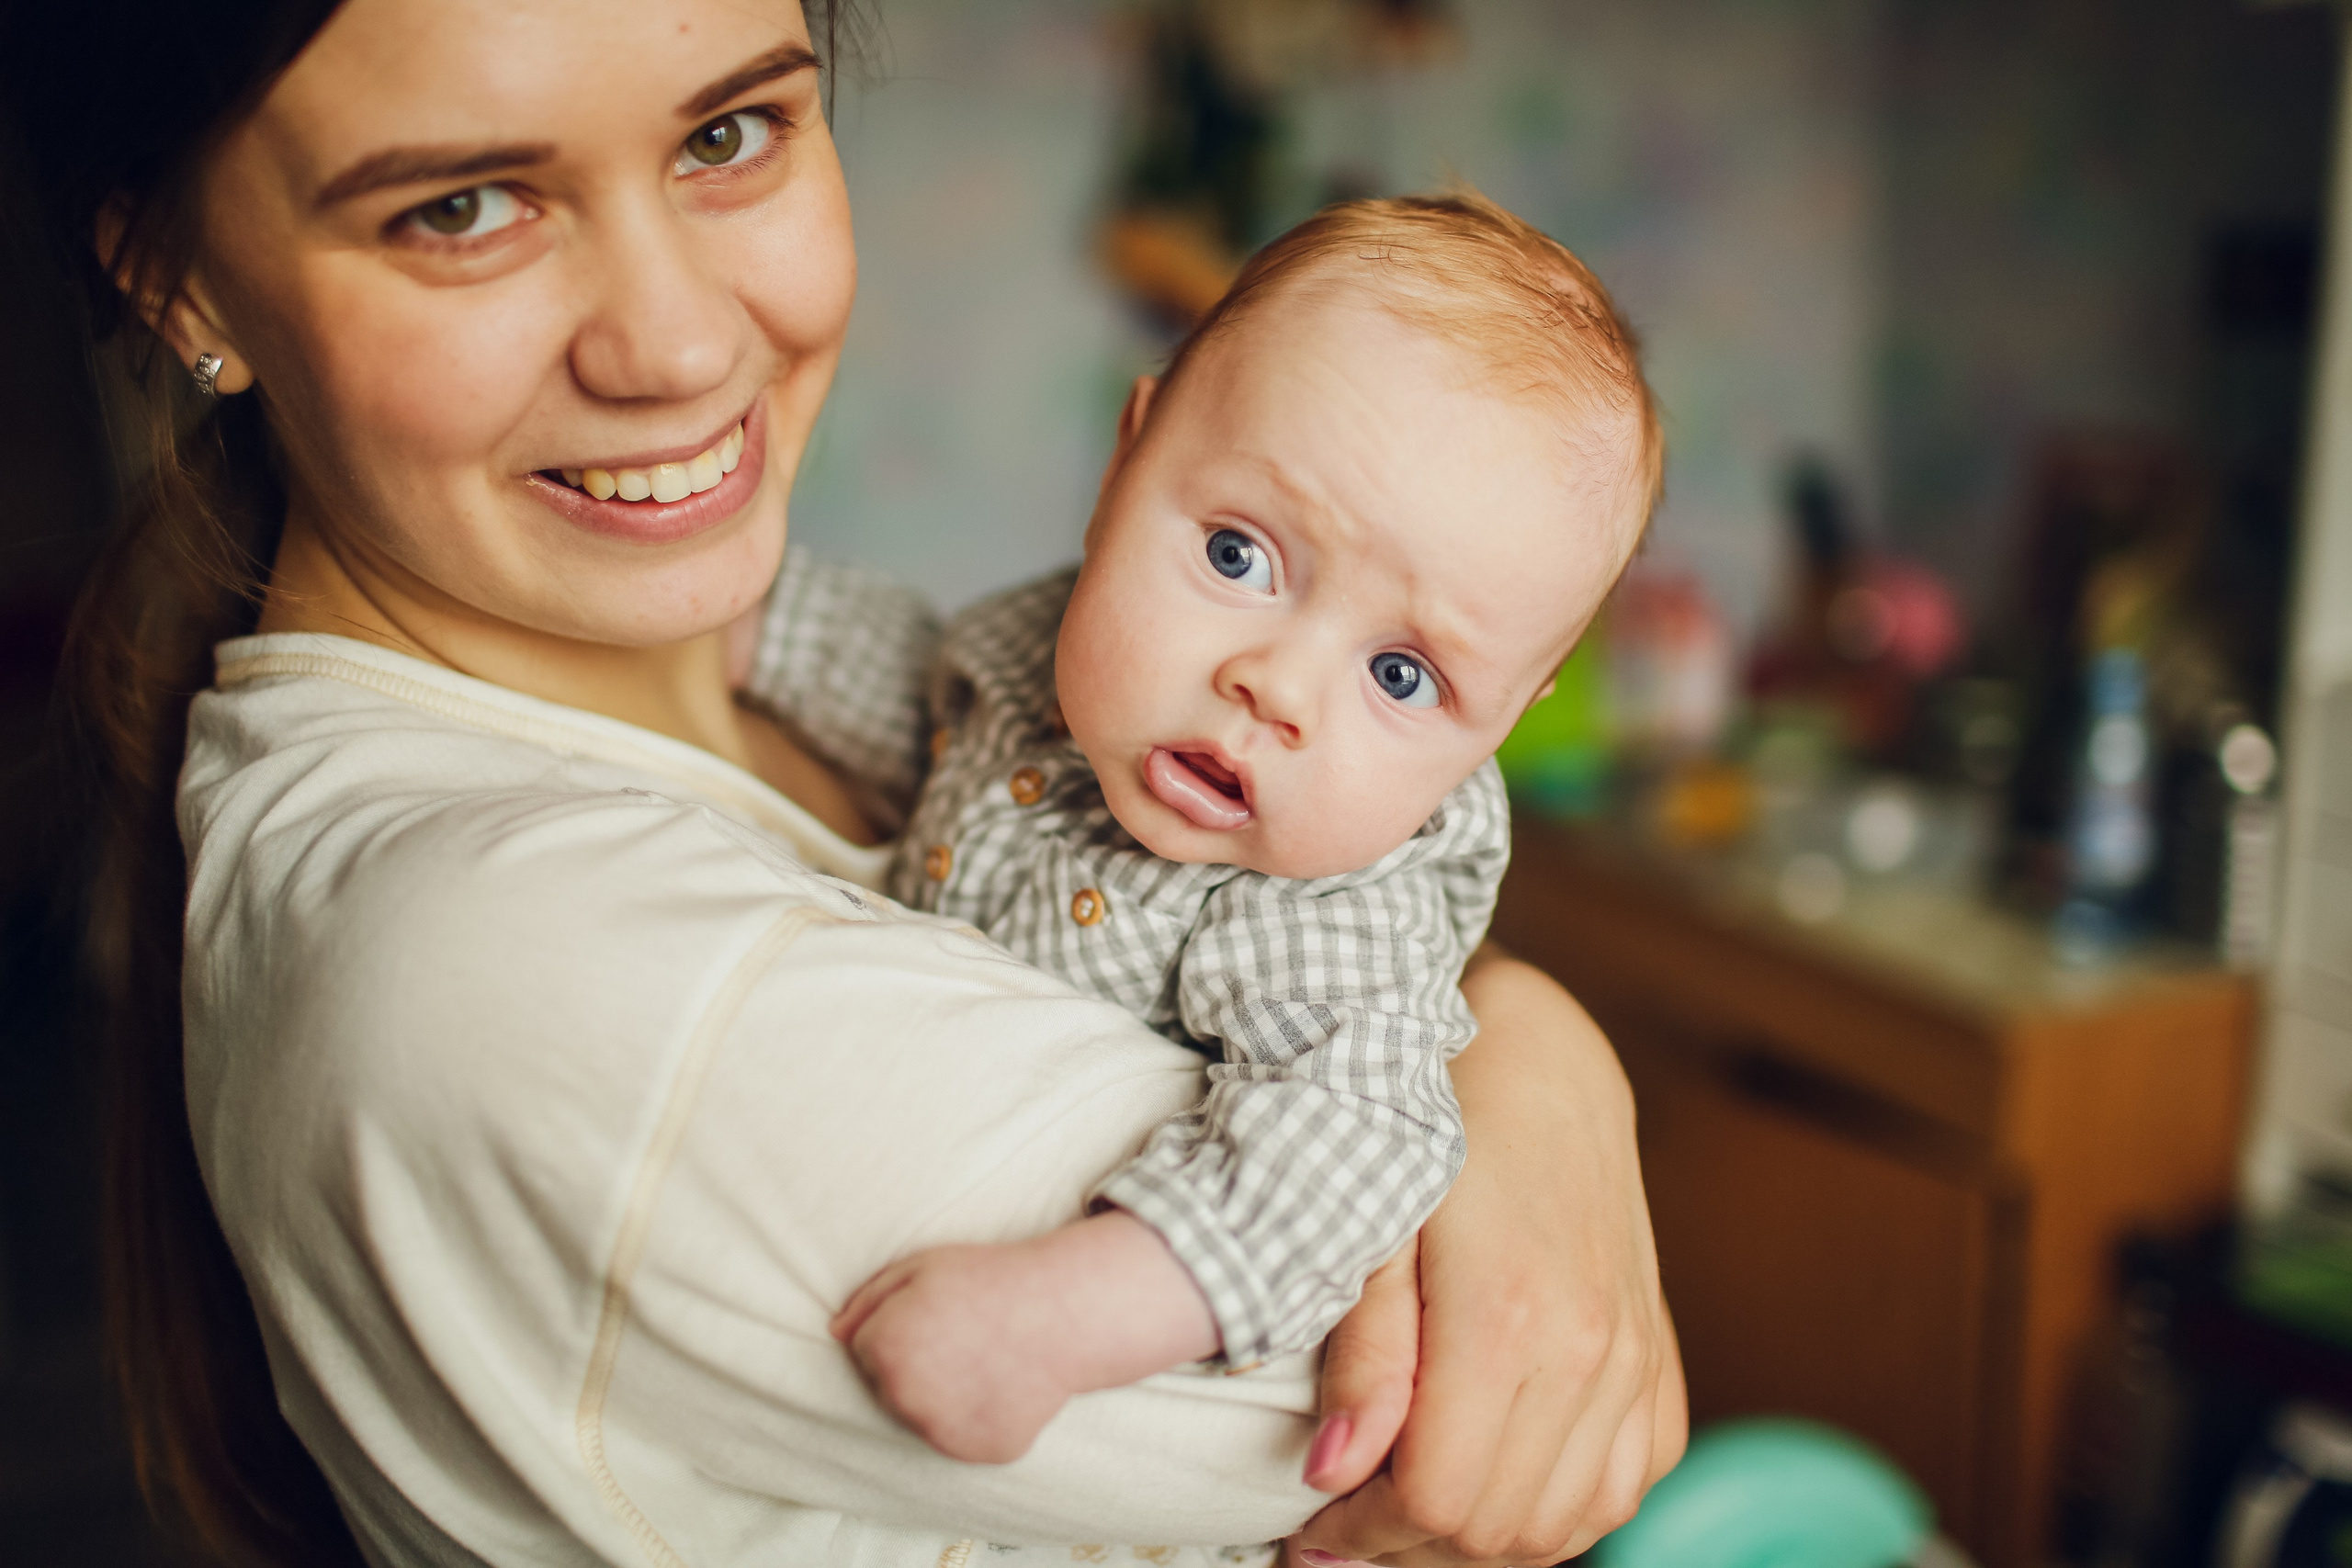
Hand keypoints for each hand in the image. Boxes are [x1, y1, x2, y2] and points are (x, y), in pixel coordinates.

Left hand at [830, 1211, 1219, 1463]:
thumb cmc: (991, 1279)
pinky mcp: (977, 1452)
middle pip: (889, 1389)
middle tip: (965, 1337)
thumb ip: (868, 1300)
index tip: (940, 1312)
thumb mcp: (922, 1267)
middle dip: (917, 1364)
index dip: (902, 1325)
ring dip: (943, 1396)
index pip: (866, 1349)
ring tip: (984, 1360)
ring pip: (924, 1417)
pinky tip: (1002, 1386)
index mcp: (882, 1348)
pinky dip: (977, 1419)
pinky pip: (962, 1438)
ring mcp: (942, 1431)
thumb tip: (833, 1335)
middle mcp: (903, 1397)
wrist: (1063, 1311)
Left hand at [1291, 952, 1686, 1564]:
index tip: (1310, 1519)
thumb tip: (1332, 1474)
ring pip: (1566, 1526)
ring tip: (1409, 1503)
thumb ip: (1362, 1355)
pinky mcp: (1660, 1361)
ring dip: (1482, 1538)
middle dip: (1409, 1545)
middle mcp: (1594, 1352)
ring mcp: (1638, 1360)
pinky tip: (1494, 1472)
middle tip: (1343, 1520)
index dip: (1363, 1532)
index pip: (1439, 1499)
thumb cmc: (1431, 1127)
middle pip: (1499, 1528)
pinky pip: (1623, 1487)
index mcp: (1511, 1317)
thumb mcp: (1371, 1223)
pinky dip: (1558, 1507)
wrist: (1536, 1059)